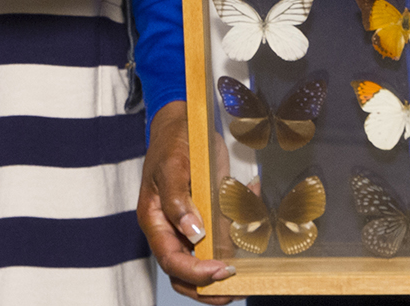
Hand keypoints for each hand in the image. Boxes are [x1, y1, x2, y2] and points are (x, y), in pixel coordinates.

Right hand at [136, 102, 238, 299]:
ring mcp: (189, 226)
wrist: (182, 122)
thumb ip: (177, 200)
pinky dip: (239, 234)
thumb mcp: (171, 166)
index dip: (195, 272)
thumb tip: (192, 233)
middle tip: (235, 288)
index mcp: (155, 222)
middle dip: (207, 287)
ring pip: (203, 261)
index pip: (171, 260)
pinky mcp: (207, 216)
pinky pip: (222, 236)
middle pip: (183, 273)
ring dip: (223, 272)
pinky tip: (253, 209)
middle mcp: (171, 229)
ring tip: (246, 275)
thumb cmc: (172, 142)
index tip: (220, 270)